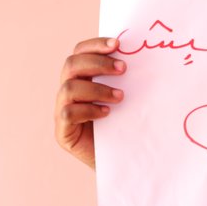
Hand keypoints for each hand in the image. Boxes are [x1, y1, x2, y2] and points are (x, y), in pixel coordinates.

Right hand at [54, 37, 125, 168]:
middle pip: (71, 64)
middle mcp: (68, 91)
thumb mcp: (127, 98)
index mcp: (81, 77)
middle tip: (123, 69)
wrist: (122, 161)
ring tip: (120, 97)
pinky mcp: (63, 132)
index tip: (118, 44)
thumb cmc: (126, 125)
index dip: (95, 45)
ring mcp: (62, 111)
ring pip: (69, 88)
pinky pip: (67, 114)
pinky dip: (88, 110)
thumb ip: (126, 78)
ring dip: (97, 88)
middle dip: (98, 63)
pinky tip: (107, 113)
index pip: (80, 52)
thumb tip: (144, 54)